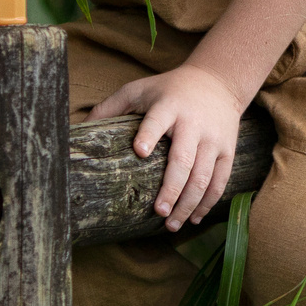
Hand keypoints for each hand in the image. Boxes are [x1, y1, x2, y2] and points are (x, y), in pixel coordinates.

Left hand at [88, 63, 251, 230]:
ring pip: (204, 176)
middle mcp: (194, 123)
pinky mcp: (227, 150)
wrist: (219, 80)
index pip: (158, 120)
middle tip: (157, 211)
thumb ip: (111, 107)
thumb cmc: (170, 89)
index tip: (139, 151)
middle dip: (171, 188)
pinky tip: (194, 218)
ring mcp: (213, 139)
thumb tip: (78, 129)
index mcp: (169, 106)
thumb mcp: (139, 89)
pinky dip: (208, 202)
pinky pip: (220, 180)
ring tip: (171, 224)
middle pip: (184, 160)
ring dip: (188, 204)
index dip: (149, 135)